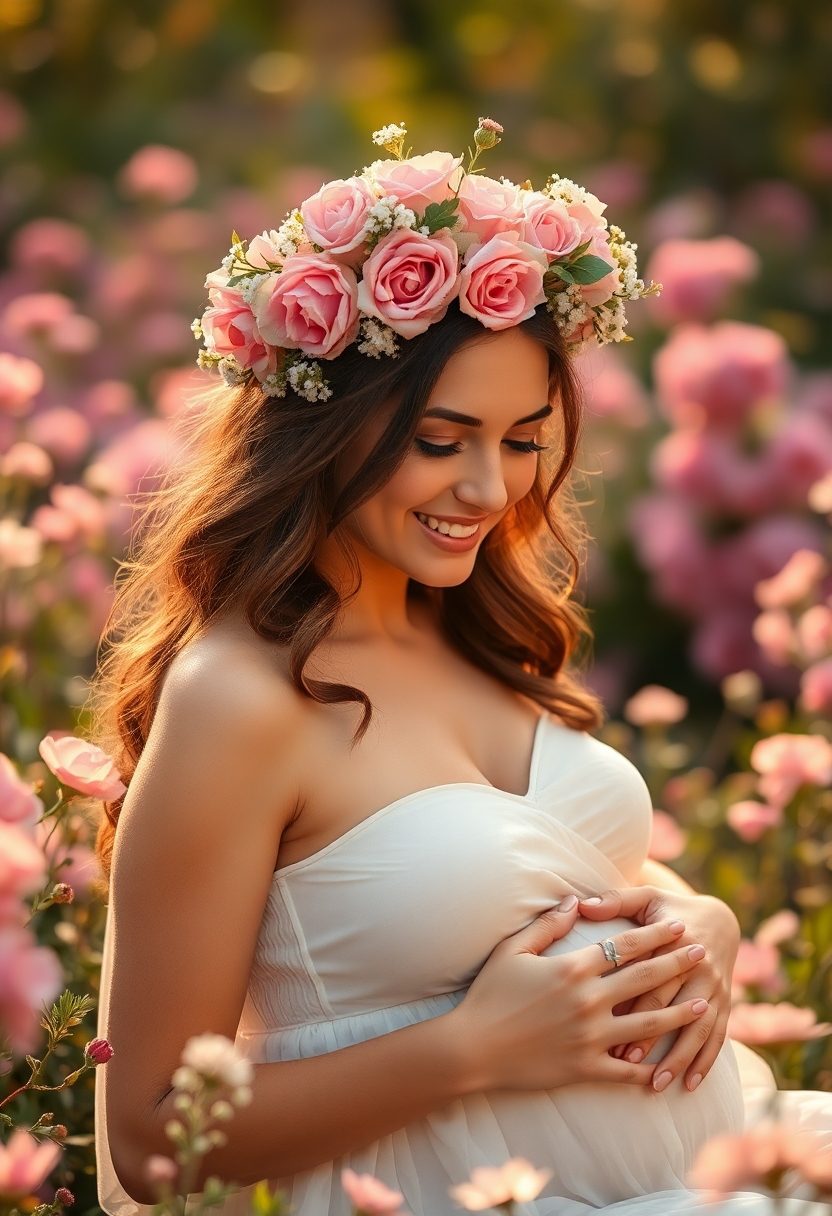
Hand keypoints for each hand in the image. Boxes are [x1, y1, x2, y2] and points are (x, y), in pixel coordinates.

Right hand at [450, 897, 709, 1093]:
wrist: (473, 1048)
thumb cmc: (488, 995)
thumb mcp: (513, 949)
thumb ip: (546, 924)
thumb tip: (574, 900)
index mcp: (573, 968)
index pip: (625, 946)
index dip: (655, 934)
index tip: (679, 926)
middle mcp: (588, 1000)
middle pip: (644, 978)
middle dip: (677, 964)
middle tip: (703, 953)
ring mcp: (590, 1037)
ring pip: (647, 1023)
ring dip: (678, 1013)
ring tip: (702, 1005)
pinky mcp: (586, 1068)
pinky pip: (626, 1069)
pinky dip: (650, 1067)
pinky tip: (670, 1064)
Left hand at [578, 886, 739, 1093]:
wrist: (721, 919)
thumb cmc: (671, 910)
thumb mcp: (647, 898)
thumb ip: (615, 900)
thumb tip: (582, 904)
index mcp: (675, 942)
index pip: (650, 977)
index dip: (632, 1002)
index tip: (608, 1025)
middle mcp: (699, 968)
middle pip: (672, 1007)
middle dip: (650, 1035)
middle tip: (626, 1060)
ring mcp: (715, 989)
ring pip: (698, 1028)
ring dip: (678, 1058)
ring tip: (658, 1083)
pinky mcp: (725, 1004)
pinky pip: (717, 1037)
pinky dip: (705, 1062)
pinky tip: (689, 1085)